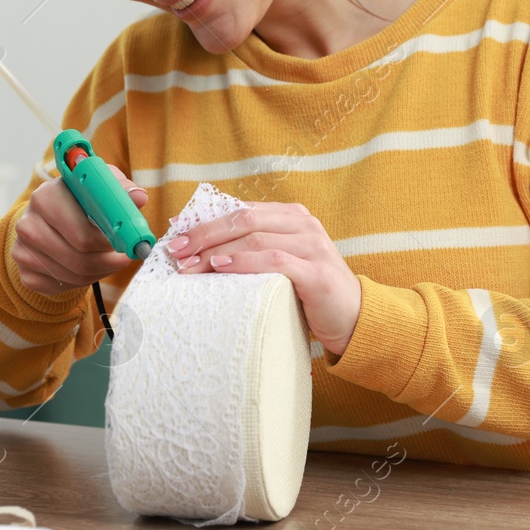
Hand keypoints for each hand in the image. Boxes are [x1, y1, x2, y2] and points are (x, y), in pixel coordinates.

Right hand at [11, 164, 148, 296]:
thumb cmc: (81, 202)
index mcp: (45, 196)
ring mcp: (22, 250)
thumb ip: (121, 190)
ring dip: (100, 271)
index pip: (83, 233)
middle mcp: (27, 223)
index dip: (110, 242)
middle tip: (124, 257)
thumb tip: (139, 197)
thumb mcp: (100, 188)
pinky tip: (87, 266)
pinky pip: (63, 288)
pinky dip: (83, 281)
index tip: (127, 243)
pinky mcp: (25, 274)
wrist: (51, 220)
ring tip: (108, 259)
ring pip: (75, 275)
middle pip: (79, 258)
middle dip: (109, 260)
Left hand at [168, 201, 362, 355]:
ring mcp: (313, 245)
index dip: (206, 221)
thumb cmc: (309, 292)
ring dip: (216, 250)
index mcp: (292, 217)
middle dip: (205, 234)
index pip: (241, 210)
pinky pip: (274, 260)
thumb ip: (254, 249)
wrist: (353, 318)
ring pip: (255, 238)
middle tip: (176, 250)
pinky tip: (221, 267)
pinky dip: (244, 261)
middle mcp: (304, 224)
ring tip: (190, 265)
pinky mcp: (316, 272)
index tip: (177, 236)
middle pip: (244, 219)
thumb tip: (204, 250)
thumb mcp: (281, 262)